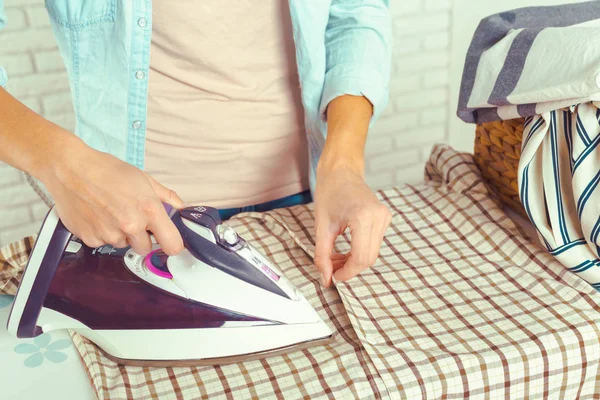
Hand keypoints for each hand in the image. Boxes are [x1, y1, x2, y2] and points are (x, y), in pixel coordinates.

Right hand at [39, 136, 183, 255]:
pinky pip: (103, 243)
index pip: (172, 245)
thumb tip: (182, 207)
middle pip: (145, 248)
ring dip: (120, 234)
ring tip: (110, 212)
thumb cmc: (108, 171)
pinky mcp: (90, 239)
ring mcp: (109, 234)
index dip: (172, 245)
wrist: (70, 169)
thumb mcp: (143, 178)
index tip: (168, 241)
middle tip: (132, 218)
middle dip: (142, 237)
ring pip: (123, 245)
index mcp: (149, 210)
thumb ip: (166, 196)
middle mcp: (131, 226)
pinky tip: (96, 215)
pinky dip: (101, 233)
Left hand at [314, 162, 391, 286]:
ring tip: (334, 257)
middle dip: (349, 268)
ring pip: (372, 253)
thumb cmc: (329, 192)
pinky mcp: (385, 218)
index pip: (360, 258)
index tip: (333, 277)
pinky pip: (374, 244)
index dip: (347, 273)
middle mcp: (379, 217)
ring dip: (353, 261)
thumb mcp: (321, 227)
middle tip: (330, 269)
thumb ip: (322, 255)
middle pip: (368, 259)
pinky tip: (344, 249)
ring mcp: (385, 217)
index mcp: (363, 217)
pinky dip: (359, 252)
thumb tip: (326, 279)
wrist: (341, 170)